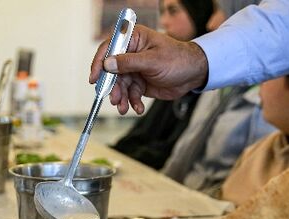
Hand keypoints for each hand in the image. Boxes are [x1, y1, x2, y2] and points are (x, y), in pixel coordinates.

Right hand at [88, 24, 208, 114]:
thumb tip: (107, 64)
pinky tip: (138, 108)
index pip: (109, 48)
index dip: (99, 63)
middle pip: (112, 71)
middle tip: (114, 99)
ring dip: (121, 98)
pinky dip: (132, 102)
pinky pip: (130, 94)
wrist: (194, 74)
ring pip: (120, 85)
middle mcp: (130, 54)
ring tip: (124, 108)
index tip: (94, 78)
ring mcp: (134, 69)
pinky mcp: (140, 83)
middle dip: (113, 87)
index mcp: (133, 39)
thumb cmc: (178, 59)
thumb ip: (129, 63)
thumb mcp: (153, 61)